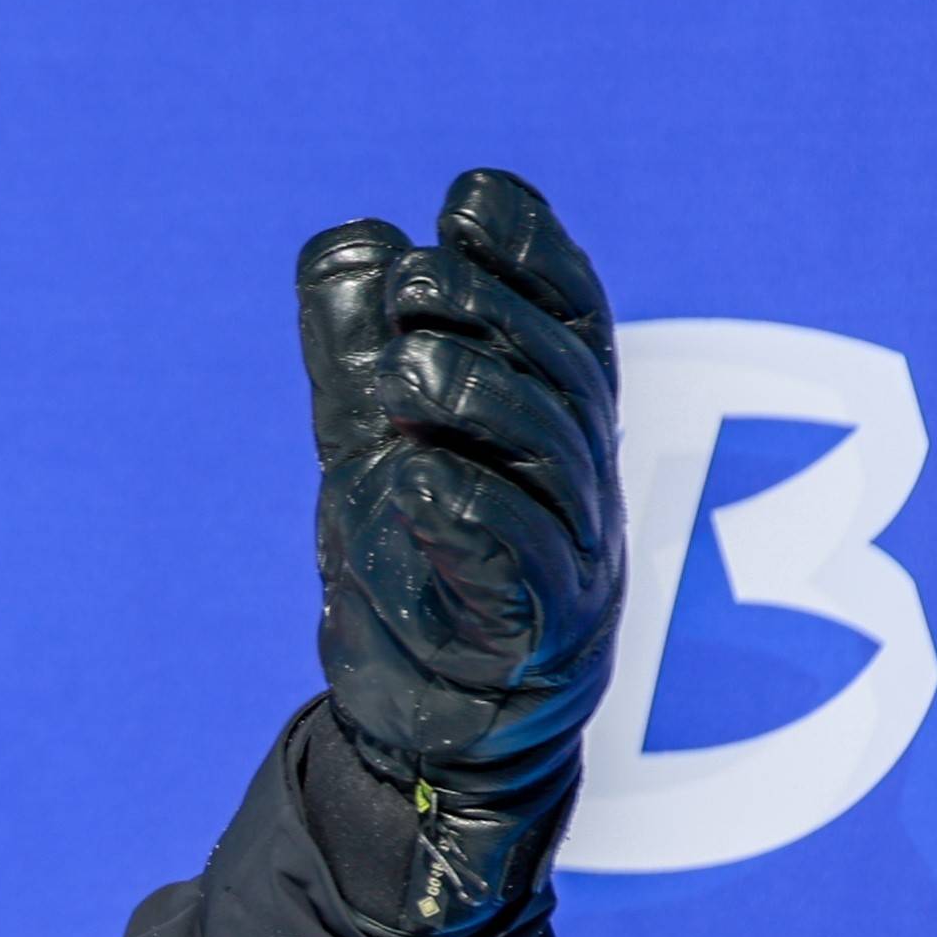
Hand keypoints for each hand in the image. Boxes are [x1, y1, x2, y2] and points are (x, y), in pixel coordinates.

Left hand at [294, 170, 620, 907]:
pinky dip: (462, 505)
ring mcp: (577, 563)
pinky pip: (522, 559)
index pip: (574, 321)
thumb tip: (353, 239)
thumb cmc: (409, 580)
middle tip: (410, 285)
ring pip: (552, 453)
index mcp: (559, 431)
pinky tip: (400, 474)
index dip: (534, 252)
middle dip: (491, 309)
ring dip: (475, 392)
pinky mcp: (545, 638)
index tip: (471, 198)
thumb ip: (360, 348)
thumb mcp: (370, 446)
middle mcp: (583, 489)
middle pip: (565, 374)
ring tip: (398, 363)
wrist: (417, 739)